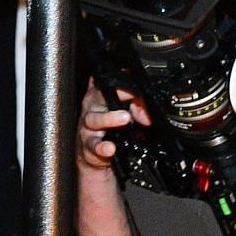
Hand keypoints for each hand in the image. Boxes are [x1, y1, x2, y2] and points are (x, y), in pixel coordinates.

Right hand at [77, 81, 144, 235]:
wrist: (96, 153)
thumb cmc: (111, 130)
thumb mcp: (126, 115)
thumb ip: (138, 110)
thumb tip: (148, 114)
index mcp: (101, 95)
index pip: (112, 82)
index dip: (127, 85)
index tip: (142, 93)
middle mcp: (92, 107)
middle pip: (100, 95)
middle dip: (118, 96)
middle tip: (133, 99)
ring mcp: (88, 126)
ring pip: (94, 118)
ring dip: (110, 118)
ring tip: (124, 119)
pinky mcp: (87, 144)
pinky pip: (93, 144)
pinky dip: (102, 146)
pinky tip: (110, 148)